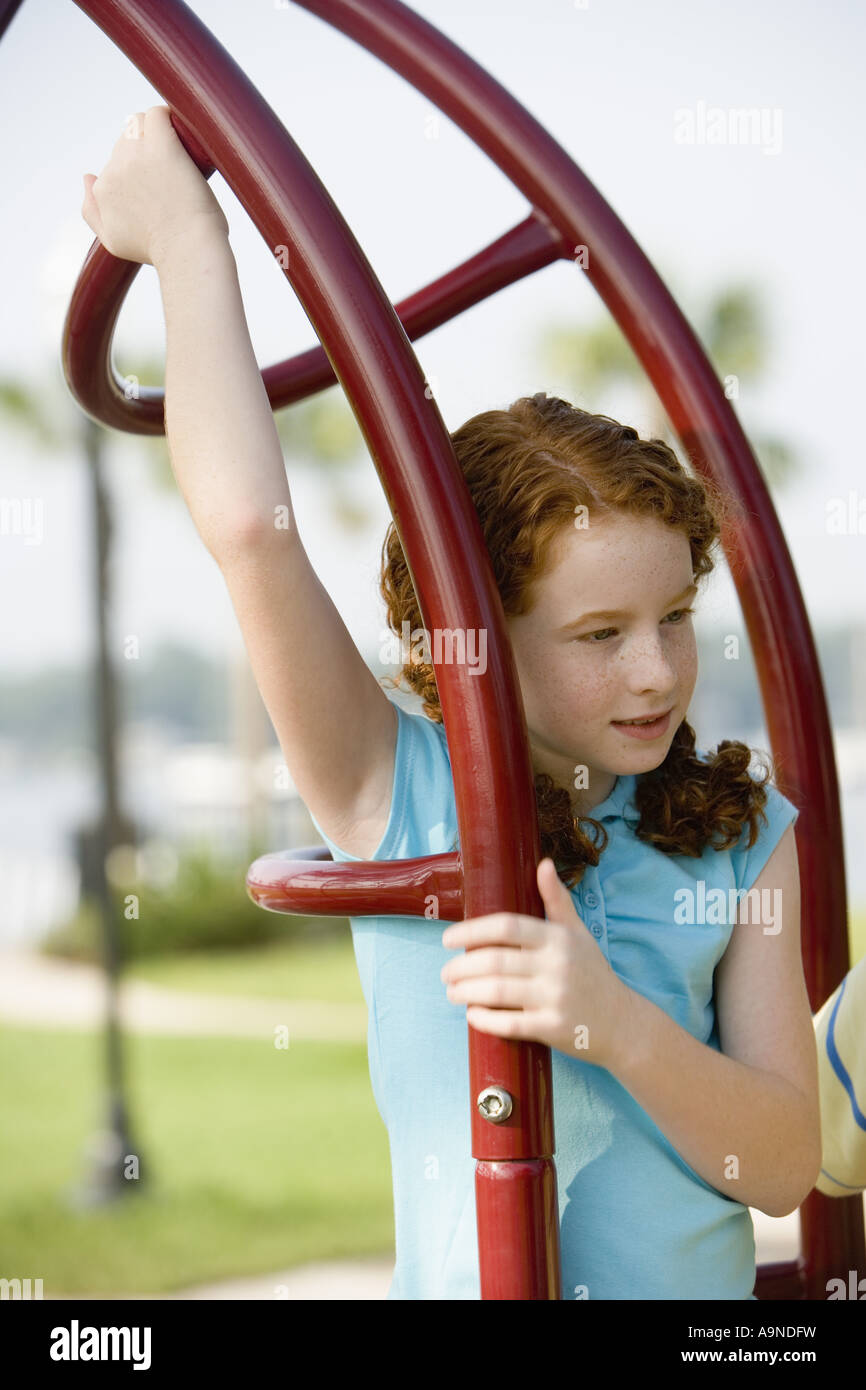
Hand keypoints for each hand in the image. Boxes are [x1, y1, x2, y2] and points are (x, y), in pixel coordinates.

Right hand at [81, 106, 228, 266]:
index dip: (138, 169)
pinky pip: (158, 114)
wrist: (188, 252)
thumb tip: (87, 177)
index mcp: (102, 190)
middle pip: (127, 142)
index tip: (159, 183)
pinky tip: (183, 134)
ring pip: (141, 124)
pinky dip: (169, 118)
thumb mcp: (113, 242)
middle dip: (148, 151)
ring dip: (159, 134)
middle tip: (173, 173)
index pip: (115, 162)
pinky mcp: (161, 145)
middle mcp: (113, 169)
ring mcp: (135, 155)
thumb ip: (92, 212)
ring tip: (179, 157)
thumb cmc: (159, 252)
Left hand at [440, 857, 632, 1069]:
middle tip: (445, 972)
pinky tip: (472, 1014)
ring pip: (496, 991)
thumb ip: (556, 900)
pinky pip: (509, 1023)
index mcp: (557, 938)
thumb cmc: (592, 973)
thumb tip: (544, 863)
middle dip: (461, 967)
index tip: (447, 939)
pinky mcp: (553, 1027)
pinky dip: (484, 1018)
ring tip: (452, 992)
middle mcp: (557, 965)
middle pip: (494, 960)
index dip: (471, 931)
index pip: (506, 926)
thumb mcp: (577, 933)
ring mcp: (555, 997)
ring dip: (466, 992)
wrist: (622, 1022)